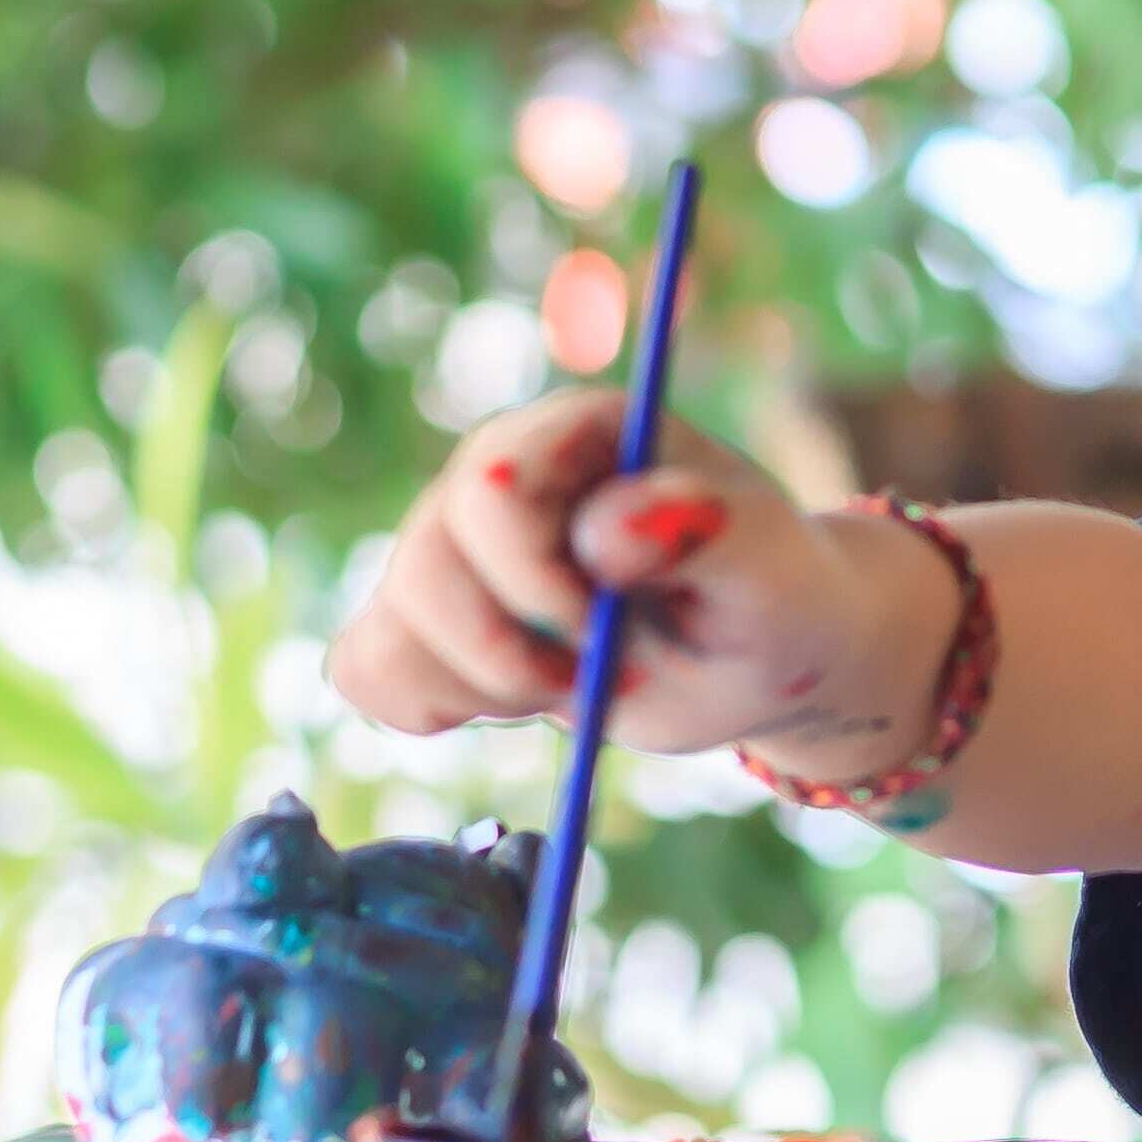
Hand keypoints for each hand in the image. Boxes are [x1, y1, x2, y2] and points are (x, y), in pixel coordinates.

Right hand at [327, 390, 922, 764]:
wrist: (760, 651)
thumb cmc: (773, 592)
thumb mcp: (768, 565)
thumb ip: (702, 531)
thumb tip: (607, 528)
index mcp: (579, 433)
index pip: (492, 491)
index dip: (535, 579)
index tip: (599, 628)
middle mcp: (499, 477)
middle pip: (424, 565)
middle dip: (505, 649)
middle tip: (590, 673)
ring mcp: (453, 547)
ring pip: (390, 626)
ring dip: (478, 687)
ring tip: (566, 682)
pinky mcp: (432, 621)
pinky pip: (368, 669)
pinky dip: (432, 708)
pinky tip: (514, 699)